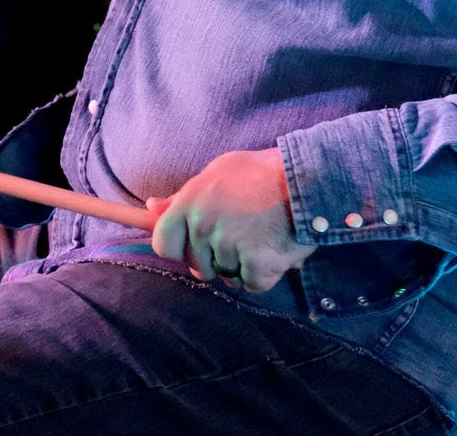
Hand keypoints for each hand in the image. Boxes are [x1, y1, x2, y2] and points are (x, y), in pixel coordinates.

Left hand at [148, 148, 309, 293]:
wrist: (305, 178)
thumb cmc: (259, 173)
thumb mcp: (215, 174)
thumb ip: (183, 197)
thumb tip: (152, 207)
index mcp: (189, 203)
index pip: (163, 245)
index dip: (178, 251)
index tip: (194, 248)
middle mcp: (203, 226)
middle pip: (198, 266)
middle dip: (214, 259)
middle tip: (239, 238)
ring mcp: (229, 246)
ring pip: (226, 275)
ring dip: (242, 266)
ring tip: (260, 238)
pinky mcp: (257, 264)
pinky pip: (252, 284)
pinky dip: (264, 275)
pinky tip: (273, 251)